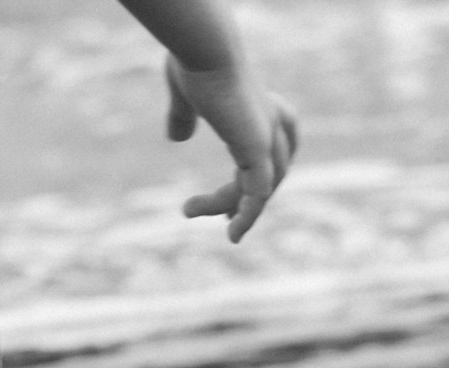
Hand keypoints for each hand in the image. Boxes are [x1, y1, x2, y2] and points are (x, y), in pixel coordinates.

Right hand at [164, 59, 297, 241]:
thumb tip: (176, 138)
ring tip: (189, 210)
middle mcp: (272, 123)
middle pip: (271, 175)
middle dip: (247, 199)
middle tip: (219, 217)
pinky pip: (258, 195)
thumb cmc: (195, 61)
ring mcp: (269, 138)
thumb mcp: (185, 94)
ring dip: (227, 207)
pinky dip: (248, 217)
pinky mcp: (259, 151)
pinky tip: (232, 234)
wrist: (206, 51)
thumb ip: (183, 117)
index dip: (253, 175)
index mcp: (261, 107)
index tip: (227, 200)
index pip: (268, 151)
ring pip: (261, 189)